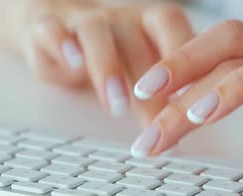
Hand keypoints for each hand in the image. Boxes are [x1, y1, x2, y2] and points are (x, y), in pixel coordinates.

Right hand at [18, 0, 192, 124]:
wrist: (56, 29)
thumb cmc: (114, 56)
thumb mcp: (142, 71)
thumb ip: (165, 94)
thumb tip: (189, 129)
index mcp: (150, 24)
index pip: (174, 30)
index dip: (186, 59)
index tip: (196, 96)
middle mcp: (120, 19)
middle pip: (138, 43)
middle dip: (151, 87)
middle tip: (159, 125)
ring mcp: (83, 22)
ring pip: (96, 34)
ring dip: (108, 69)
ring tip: (117, 106)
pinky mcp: (46, 28)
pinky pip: (50, 30)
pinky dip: (60, 44)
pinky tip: (72, 63)